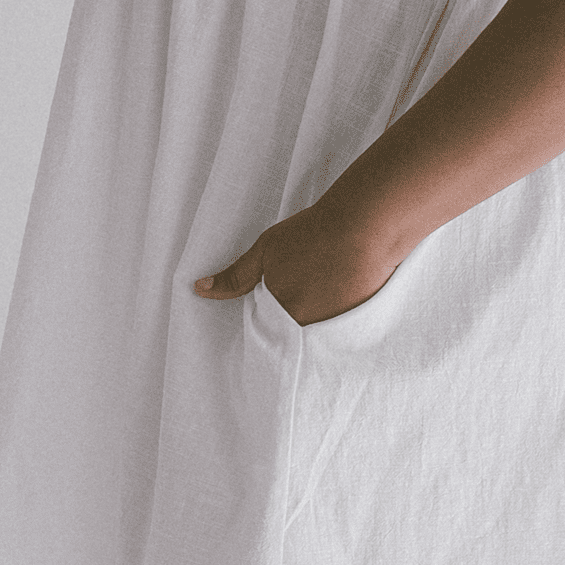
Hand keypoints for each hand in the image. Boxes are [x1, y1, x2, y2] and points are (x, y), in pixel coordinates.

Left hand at [193, 204, 401, 325]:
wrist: (364, 227)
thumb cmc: (311, 235)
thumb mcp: (266, 251)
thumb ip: (235, 277)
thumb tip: (200, 289)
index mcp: (281, 317)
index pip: (266, 336)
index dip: (269, 322)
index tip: (275, 309)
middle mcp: (307, 331)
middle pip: (293, 337)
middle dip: (293, 324)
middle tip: (303, 294)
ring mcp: (336, 331)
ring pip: (318, 335)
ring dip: (318, 320)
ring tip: (325, 290)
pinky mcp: (360, 327)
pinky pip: (343, 332)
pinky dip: (340, 317)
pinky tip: (345, 293)